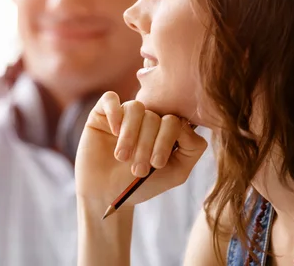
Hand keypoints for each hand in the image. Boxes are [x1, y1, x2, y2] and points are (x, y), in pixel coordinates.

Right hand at [75, 91, 207, 207]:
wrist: (107, 196)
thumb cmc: (141, 185)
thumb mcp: (176, 172)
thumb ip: (192, 148)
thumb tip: (186, 124)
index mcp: (164, 129)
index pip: (173, 121)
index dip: (166, 140)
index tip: (157, 164)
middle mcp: (145, 118)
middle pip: (153, 117)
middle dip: (147, 146)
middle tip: (139, 170)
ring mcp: (124, 115)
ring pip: (135, 108)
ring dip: (130, 135)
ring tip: (122, 157)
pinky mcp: (101, 114)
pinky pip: (110, 98)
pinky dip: (114, 113)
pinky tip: (113, 132)